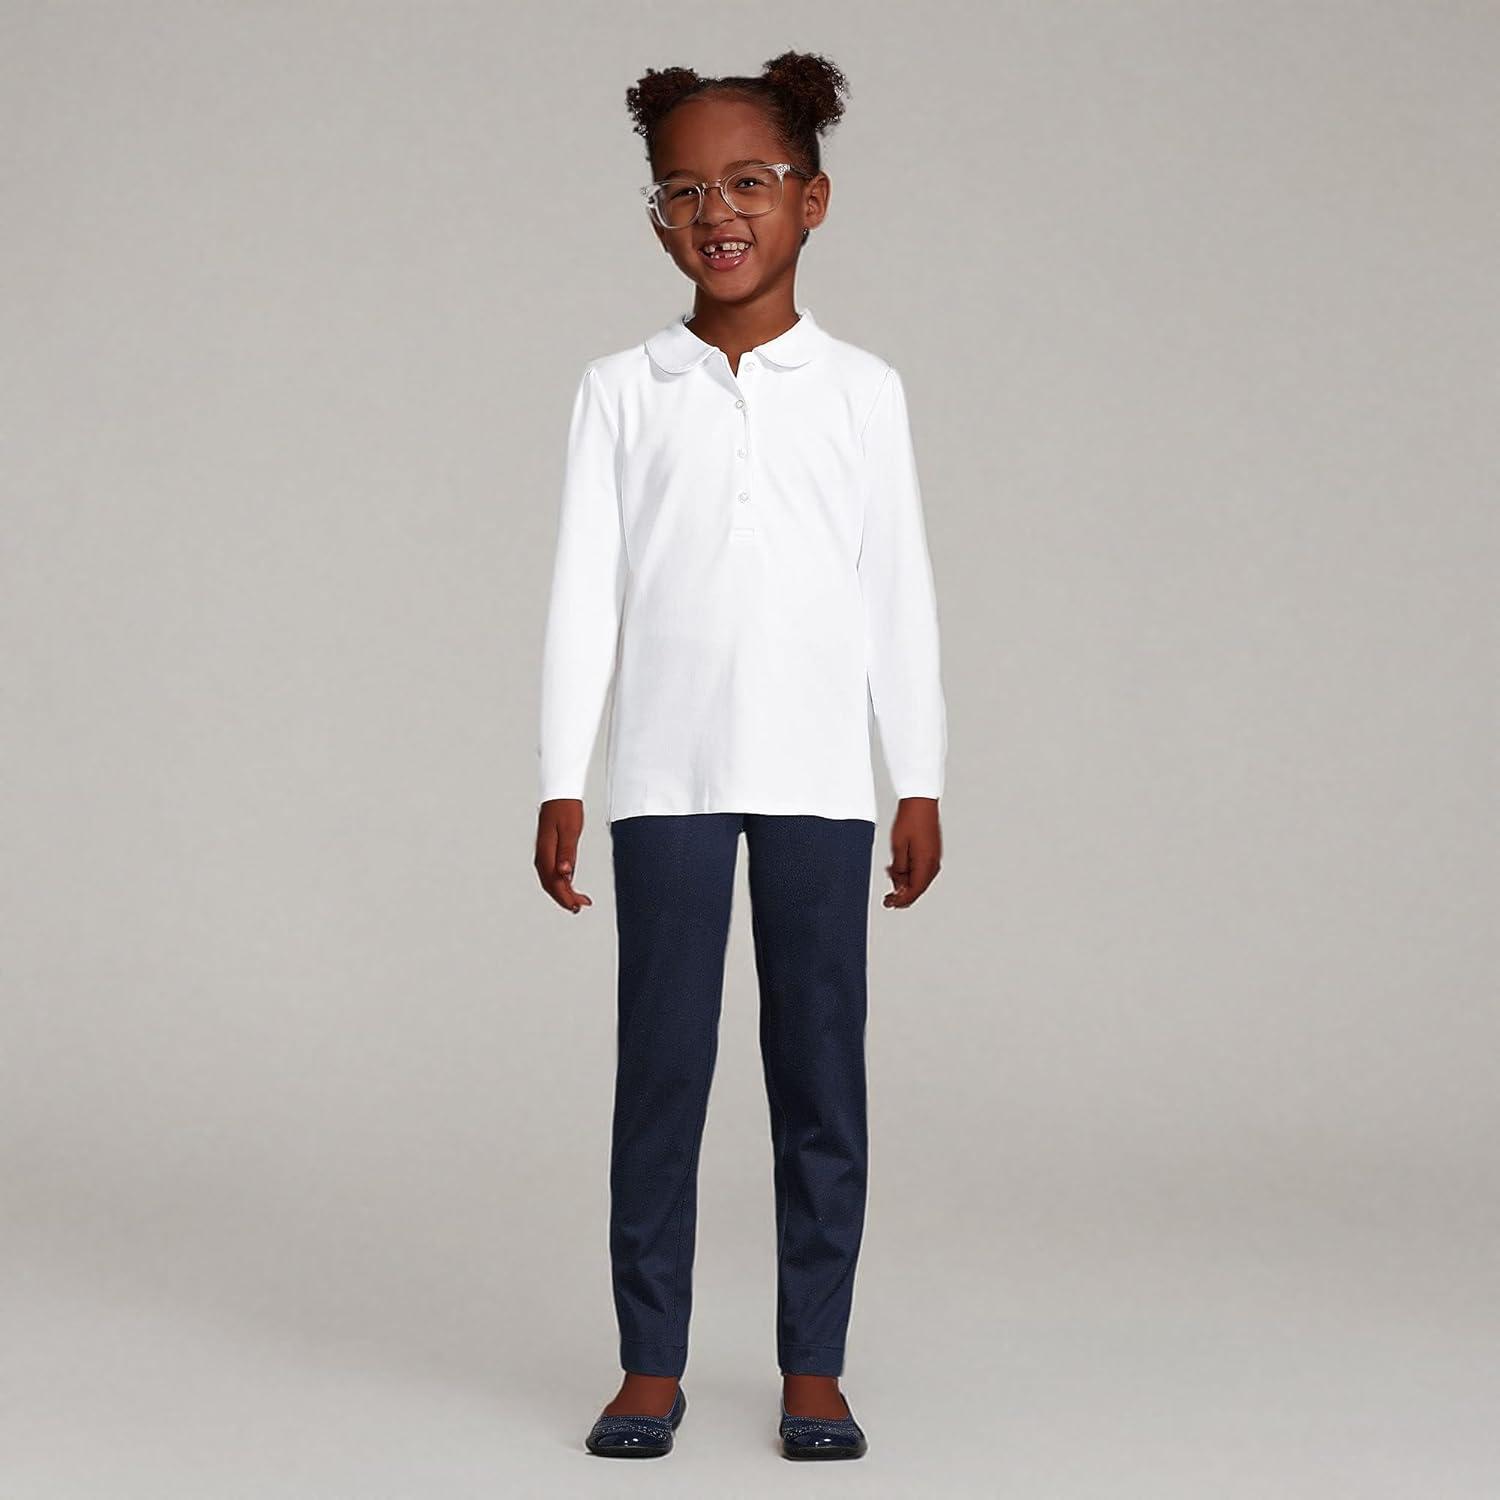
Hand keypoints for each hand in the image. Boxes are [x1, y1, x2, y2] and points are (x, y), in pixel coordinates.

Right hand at [535, 798, 591, 912]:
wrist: (559, 794)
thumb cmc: (565, 809)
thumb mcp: (569, 831)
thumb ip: (567, 853)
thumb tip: (565, 874)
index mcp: (546, 853)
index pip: (554, 882)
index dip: (565, 897)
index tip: (577, 905)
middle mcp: (542, 856)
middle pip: (551, 885)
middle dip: (564, 899)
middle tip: (579, 906)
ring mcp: (544, 854)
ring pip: (551, 880)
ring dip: (563, 892)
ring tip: (577, 901)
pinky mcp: (548, 851)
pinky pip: (552, 872)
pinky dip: (562, 882)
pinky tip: (570, 884)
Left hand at [883, 797, 941, 907]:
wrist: (920, 801)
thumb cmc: (910, 819)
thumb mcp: (898, 847)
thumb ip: (898, 869)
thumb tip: (899, 885)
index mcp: (926, 863)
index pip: (914, 891)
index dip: (901, 900)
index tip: (889, 904)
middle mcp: (933, 862)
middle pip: (918, 888)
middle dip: (903, 894)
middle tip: (888, 898)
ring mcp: (934, 857)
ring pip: (920, 879)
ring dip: (905, 882)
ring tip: (890, 874)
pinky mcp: (932, 851)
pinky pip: (921, 869)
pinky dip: (910, 872)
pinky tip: (899, 868)